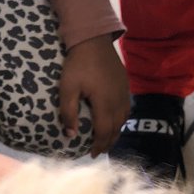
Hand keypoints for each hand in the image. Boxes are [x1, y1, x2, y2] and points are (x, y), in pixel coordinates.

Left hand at [59, 35, 129, 157]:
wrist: (94, 39)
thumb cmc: (77, 64)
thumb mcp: (67, 88)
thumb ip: (68, 112)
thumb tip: (71, 135)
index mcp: (104, 102)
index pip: (104, 131)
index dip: (98, 145)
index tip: (91, 154)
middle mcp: (118, 100)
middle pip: (116, 128)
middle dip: (107, 143)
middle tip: (98, 152)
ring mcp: (124, 92)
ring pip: (123, 120)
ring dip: (115, 133)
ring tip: (106, 141)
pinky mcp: (125, 85)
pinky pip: (126, 109)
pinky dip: (120, 120)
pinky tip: (114, 122)